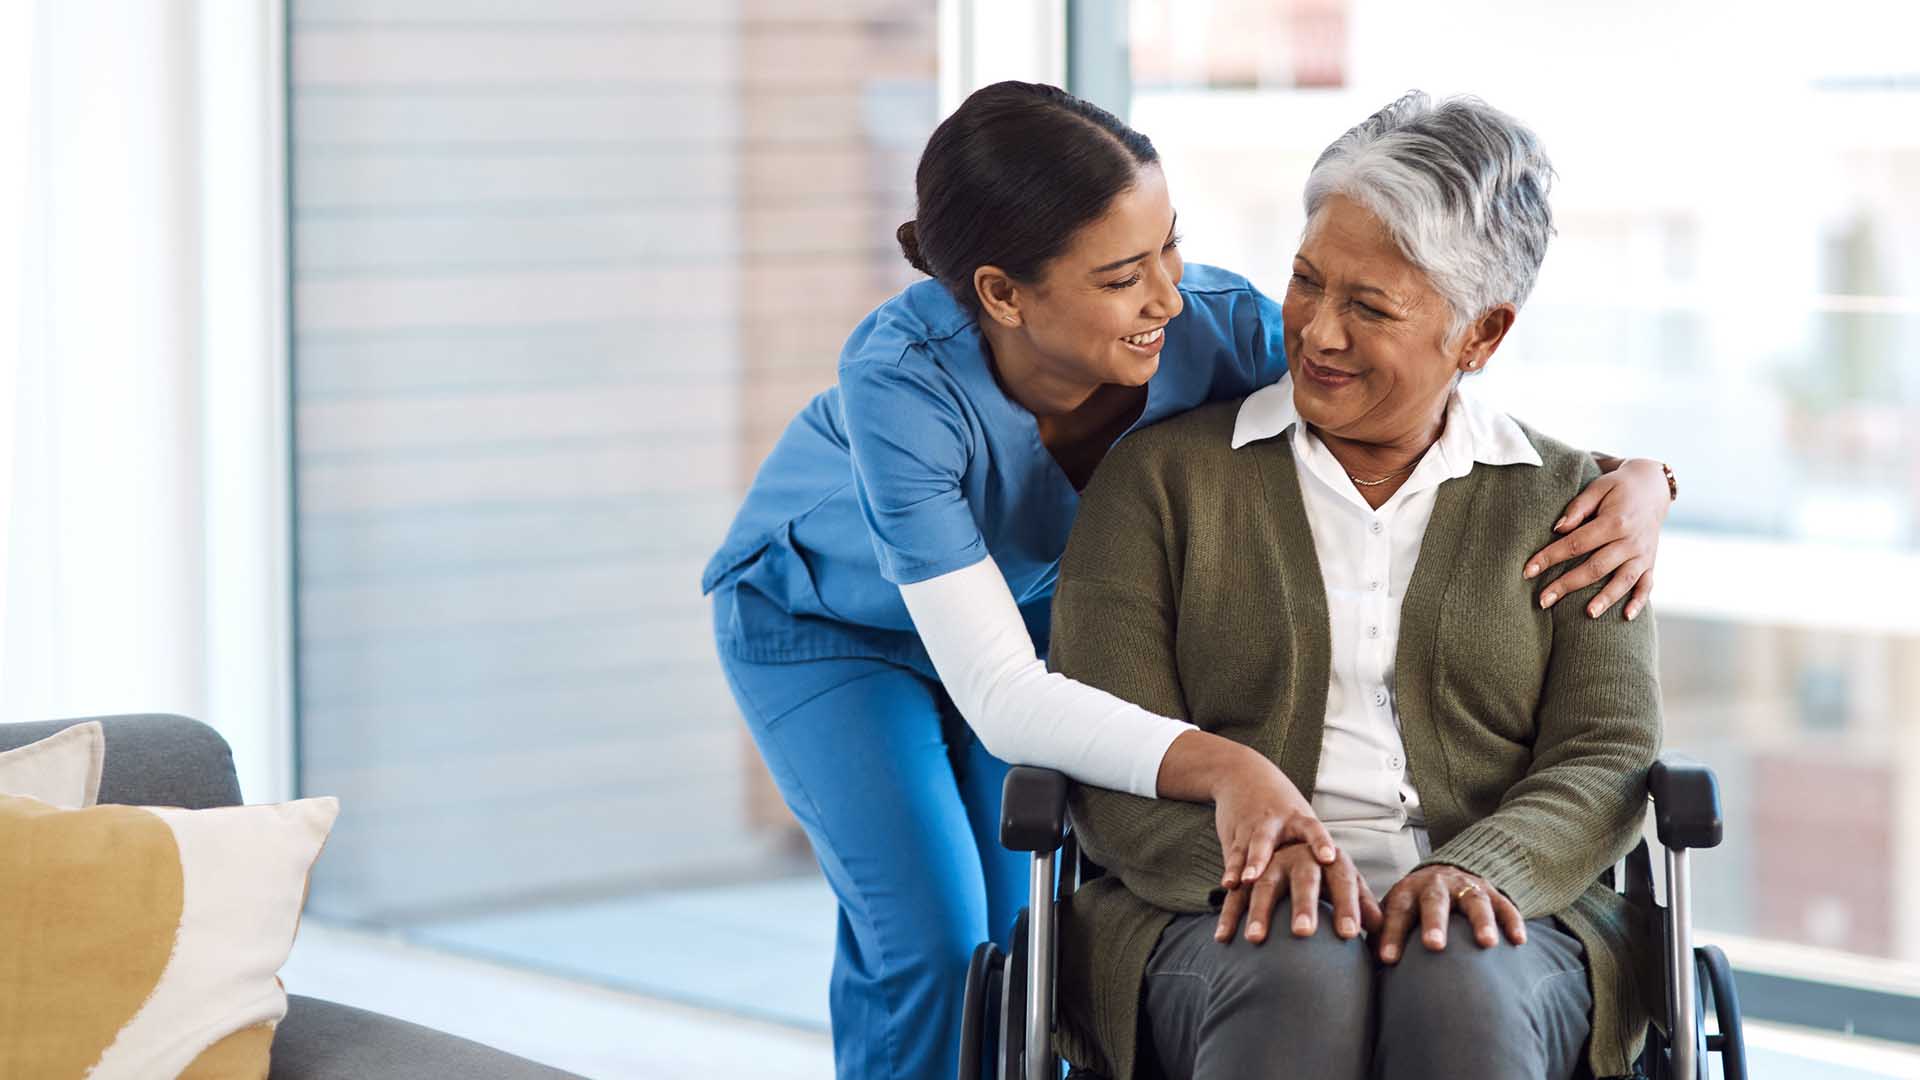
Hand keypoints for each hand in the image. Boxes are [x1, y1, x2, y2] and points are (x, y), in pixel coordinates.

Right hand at [1210, 746, 1337, 890]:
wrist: (1241, 774)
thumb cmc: (1282, 809)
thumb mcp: (1303, 820)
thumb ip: (1317, 851)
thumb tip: (1343, 886)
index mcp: (1300, 821)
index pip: (1314, 831)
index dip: (1322, 843)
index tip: (1329, 859)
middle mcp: (1278, 824)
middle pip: (1282, 845)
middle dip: (1284, 863)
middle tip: (1282, 880)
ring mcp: (1255, 828)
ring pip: (1254, 847)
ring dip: (1252, 864)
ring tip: (1247, 881)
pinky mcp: (1235, 834)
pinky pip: (1234, 853)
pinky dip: (1231, 869)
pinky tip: (1228, 884)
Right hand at [1215, 840, 1381, 944]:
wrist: (1250, 779)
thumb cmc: (1294, 827)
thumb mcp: (1323, 851)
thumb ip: (1351, 889)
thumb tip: (1379, 928)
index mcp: (1322, 846)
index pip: (1341, 875)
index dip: (1348, 903)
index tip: (1350, 932)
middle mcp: (1297, 836)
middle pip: (1305, 872)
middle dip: (1304, 903)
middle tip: (1303, 932)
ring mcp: (1267, 830)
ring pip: (1264, 852)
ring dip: (1258, 870)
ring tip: (1252, 888)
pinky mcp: (1241, 832)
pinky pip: (1236, 853)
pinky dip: (1232, 869)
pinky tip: (1228, 886)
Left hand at [1374, 865, 1525, 963]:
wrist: (1445, 873)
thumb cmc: (1413, 906)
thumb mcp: (1393, 913)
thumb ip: (1378, 937)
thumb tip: (1364, 969)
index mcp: (1408, 891)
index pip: (1397, 911)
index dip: (1391, 934)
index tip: (1387, 959)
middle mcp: (1436, 885)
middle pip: (1434, 901)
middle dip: (1435, 922)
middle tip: (1434, 945)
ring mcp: (1466, 887)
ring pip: (1474, 901)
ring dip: (1481, 921)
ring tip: (1487, 943)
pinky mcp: (1492, 892)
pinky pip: (1505, 905)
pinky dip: (1512, 921)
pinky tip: (1518, 941)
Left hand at [1523, 458, 1668, 620]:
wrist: (1653, 487)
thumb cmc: (1617, 487)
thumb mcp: (1598, 487)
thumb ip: (1577, 508)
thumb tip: (1557, 529)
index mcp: (1615, 521)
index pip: (1576, 544)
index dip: (1550, 558)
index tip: (1527, 571)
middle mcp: (1631, 541)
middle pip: (1596, 567)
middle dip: (1567, 585)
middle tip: (1542, 601)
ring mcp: (1643, 554)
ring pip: (1623, 581)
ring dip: (1606, 599)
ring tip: (1587, 614)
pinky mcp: (1651, 562)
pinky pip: (1647, 585)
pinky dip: (1639, 601)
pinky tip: (1626, 617)